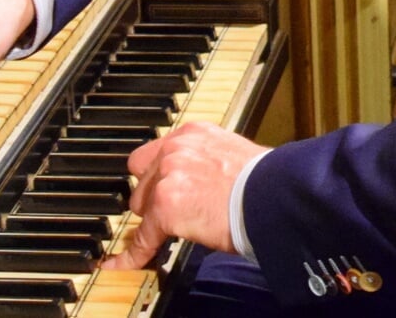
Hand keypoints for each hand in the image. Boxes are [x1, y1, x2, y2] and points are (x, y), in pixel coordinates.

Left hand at [103, 122, 266, 270]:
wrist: (273, 197)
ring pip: (142, 206)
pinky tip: (122, 262)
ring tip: (171, 232)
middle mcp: (176, 149)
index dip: (157, 176)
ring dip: (154, 219)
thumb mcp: (233, 155)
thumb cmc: (266, 183)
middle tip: (174, 212)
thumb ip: (207, 162)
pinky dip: (135, 252)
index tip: (159, 188)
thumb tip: (202, 182)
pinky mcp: (166, 207)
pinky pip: (143, 236)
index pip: (157, 153)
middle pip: (143, 178)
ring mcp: (168, 176)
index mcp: (193, 133)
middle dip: (154, 197)